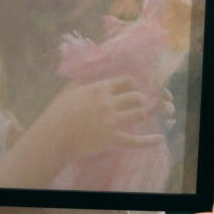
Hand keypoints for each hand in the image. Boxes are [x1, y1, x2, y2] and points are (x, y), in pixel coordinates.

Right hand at [46, 77, 164, 162]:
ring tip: (139, 114)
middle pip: (136, 96)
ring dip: (141, 112)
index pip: (126, 82)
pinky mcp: (113, 139)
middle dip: (138, 98)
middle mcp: (109, 103)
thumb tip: (89, 72)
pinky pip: (136, 141)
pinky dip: (150, 141)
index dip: (130, 85)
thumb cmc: (58, 112)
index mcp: (100, 89)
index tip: (130, 88)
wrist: (54, 136)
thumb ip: (82, 80)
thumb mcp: (69, 90)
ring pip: (139, 113)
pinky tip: (160, 138)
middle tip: (136, 102)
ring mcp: (113, 122)